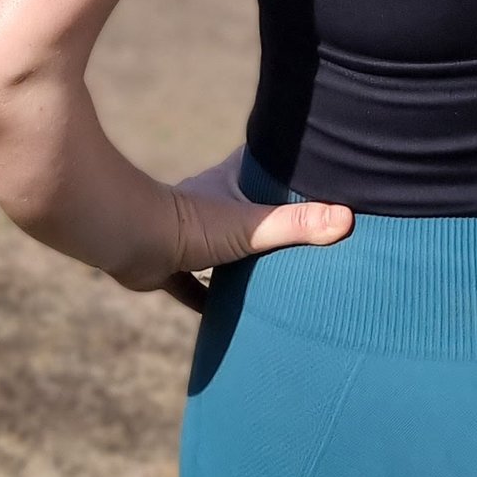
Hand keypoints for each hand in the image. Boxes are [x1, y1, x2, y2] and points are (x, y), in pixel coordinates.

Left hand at [113, 149, 352, 297]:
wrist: (129, 242)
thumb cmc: (189, 225)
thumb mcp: (253, 225)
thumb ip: (297, 225)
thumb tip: (346, 218)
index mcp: (228, 184)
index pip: (258, 161)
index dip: (280, 159)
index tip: (306, 161)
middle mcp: (208, 206)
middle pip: (243, 206)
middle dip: (266, 216)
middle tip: (300, 230)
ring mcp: (187, 237)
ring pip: (218, 247)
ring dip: (237, 260)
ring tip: (269, 276)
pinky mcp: (168, 267)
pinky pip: (191, 286)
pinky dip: (204, 299)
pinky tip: (220, 317)